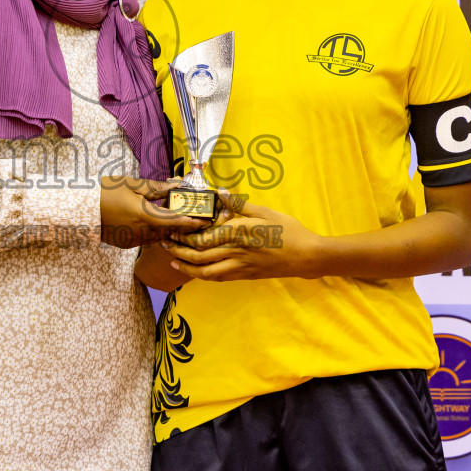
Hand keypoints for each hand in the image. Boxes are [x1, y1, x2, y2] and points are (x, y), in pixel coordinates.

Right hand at [99, 176, 206, 248]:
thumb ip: (157, 187)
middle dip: (181, 225)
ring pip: (159, 237)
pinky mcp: (127, 244)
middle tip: (193, 216)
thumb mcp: (132, 185)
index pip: (174, 221)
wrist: (80, 209)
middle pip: (169, 231)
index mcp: (143, 215)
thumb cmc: (105, 192)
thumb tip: (177, 184)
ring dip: (168, 229)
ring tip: (174, 217)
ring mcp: (133, 240)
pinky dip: (155, 232)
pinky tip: (154, 222)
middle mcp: (140, 232)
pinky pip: (147, 240)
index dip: (191, 221)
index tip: (203, 220)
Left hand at [164, 193, 320, 281]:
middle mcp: (236, 250)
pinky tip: (193, 271)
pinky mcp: (244, 275)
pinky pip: (217, 278)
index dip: (184, 236)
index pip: (203, 237)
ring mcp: (240, 266)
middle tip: (164, 244)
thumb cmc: (289, 230)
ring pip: (205, 271)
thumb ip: (241, 204)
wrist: (306, 256)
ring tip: (172, 260)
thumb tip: (221, 193)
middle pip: (199, 255)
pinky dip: (201, 275)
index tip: (172, 229)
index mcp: (239, 231)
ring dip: (185, 267)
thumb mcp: (266, 211)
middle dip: (178, 251)